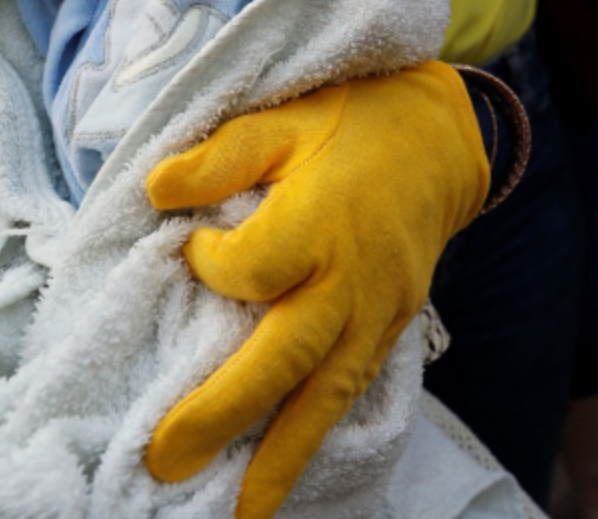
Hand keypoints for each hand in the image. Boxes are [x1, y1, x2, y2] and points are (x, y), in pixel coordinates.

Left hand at [143, 64, 488, 518]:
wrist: (441, 138)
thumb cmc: (351, 122)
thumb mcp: (283, 117)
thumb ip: (220, 155)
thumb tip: (156, 191)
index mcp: (322, 220)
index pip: (249, 270)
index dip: (207, 263)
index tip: (191, 245)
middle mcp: (354, 277)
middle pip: (285, 358)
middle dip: (225, 414)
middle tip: (166, 461)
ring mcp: (380, 308)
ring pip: (327, 394)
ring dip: (282, 457)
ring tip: (241, 513)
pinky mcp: (393, 325)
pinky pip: (353, 388)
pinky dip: (319, 433)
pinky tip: (285, 471)